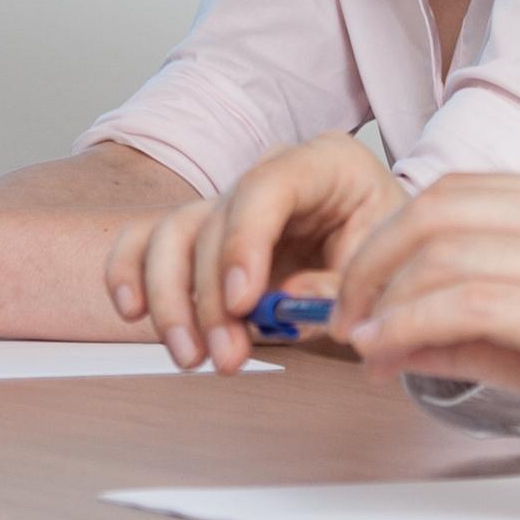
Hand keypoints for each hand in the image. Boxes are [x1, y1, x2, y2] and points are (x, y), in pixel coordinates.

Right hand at [114, 135, 403, 367]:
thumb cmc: (388, 253)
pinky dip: (130, 272)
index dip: (245, 242)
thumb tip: (291, 305)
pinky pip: (148, 241)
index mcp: (324, 164)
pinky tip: (132, 310)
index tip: (243, 302)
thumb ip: (342, 286)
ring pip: (171, 234)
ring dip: (171, 300)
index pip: (268, 187)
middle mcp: (266, 175)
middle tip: (225, 355)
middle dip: (210, 297)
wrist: (386, 251)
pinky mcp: (202, 234)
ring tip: (191, 356)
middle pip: (212, 220)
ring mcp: (228, 203)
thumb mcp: (385, 267)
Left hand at [320, 174, 519, 486]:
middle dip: (370, 263)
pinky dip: (409, 328)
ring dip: (380, 299)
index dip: (394, 237)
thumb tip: (414, 338)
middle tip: (347, 315)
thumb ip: (497, 329)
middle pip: (434, 211)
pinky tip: (390, 355)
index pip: (459, 194)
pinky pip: (466, 304)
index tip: (367, 287)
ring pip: (441, 251)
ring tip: (362, 344)